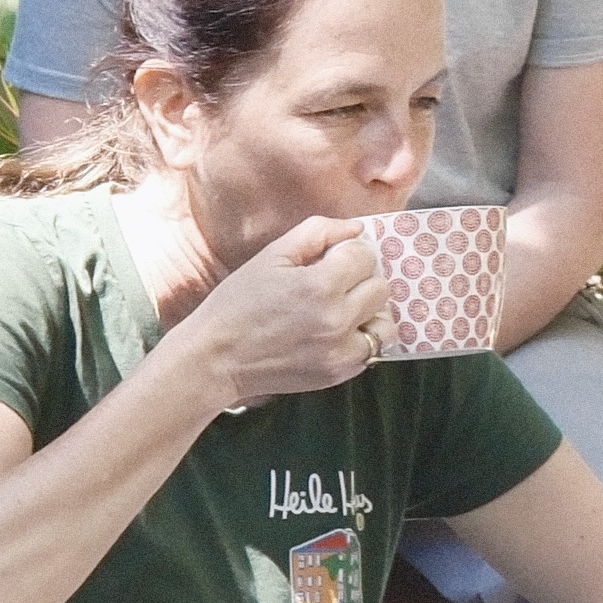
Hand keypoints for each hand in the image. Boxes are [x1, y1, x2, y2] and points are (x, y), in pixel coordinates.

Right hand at [175, 216, 391, 410]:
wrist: (216, 358)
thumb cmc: (237, 303)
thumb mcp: (270, 256)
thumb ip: (316, 233)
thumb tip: (355, 229)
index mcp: (319, 284)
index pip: (365, 255)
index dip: (348, 253)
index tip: (331, 260)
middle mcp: (337, 319)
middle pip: (381, 287)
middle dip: (360, 281)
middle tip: (333, 286)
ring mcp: (341, 350)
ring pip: (385, 323)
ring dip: (369, 314)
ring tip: (341, 313)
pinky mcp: (339, 373)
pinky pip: (372, 350)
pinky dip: (359, 340)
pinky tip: (333, 335)